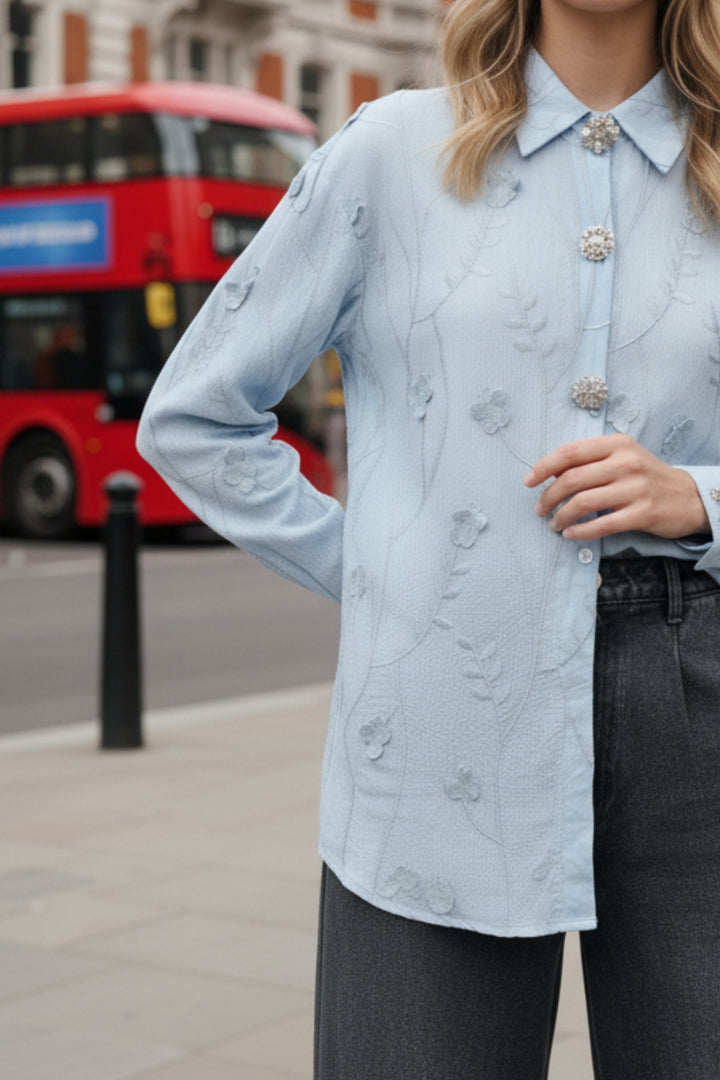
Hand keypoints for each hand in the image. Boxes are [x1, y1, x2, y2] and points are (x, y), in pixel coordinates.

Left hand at [523, 433, 709, 540]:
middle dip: (548, 497)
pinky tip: (571, 534)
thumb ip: (590, 460)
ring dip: (561, 516)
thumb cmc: (645, 477)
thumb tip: (549, 472)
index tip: (528, 481)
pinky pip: (602, 525)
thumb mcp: (622, 457)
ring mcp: (636, 488)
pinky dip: (581, 532)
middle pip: (572, 479)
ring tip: (554, 524)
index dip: (544, 467)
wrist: (688, 497)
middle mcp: (626, 462)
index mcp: (617, 444)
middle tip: (539, 509)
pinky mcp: (643, 513)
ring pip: (584, 503)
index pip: (570, 452)